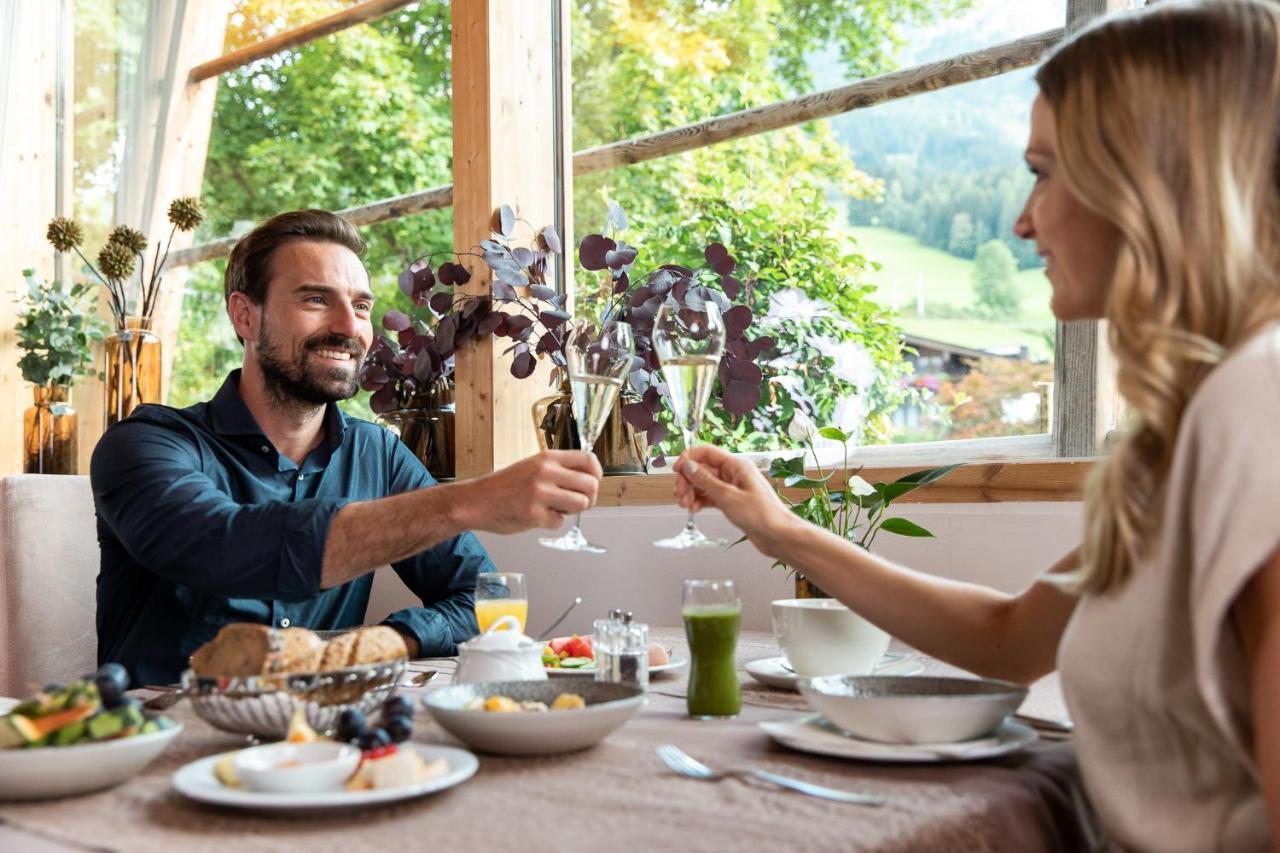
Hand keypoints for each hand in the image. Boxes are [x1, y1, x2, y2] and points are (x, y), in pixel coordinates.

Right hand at [457, 450, 602, 533]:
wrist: (476, 501)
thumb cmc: (505, 486)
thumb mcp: (533, 466)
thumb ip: (558, 470)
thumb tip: (589, 480)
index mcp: (547, 458)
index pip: (589, 460)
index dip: (597, 474)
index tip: (593, 483)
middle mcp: (546, 472)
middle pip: (591, 485)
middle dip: (588, 498)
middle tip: (574, 503)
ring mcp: (540, 493)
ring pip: (580, 504)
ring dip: (571, 511)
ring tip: (554, 508)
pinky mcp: (534, 515)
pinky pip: (559, 522)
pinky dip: (551, 523)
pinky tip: (536, 516)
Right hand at [672, 446, 795, 556]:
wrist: (778, 536)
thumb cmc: (762, 515)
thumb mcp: (728, 496)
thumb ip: (705, 480)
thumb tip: (688, 466)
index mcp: (737, 465)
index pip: (706, 452)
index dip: (688, 458)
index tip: (676, 470)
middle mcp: (734, 474)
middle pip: (703, 469)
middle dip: (688, 480)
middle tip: (680, 495)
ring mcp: (733, 488)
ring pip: (704, 484)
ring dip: (692, 492)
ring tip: (685, 505)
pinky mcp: (732, 502)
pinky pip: (710, 496)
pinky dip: (700, 501)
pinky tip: (694, 509)